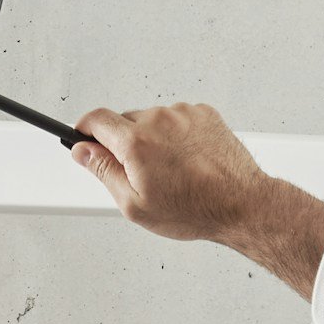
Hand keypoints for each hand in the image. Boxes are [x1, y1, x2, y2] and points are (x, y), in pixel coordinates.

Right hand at [71, 103, 272, 242]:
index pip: (96, 119)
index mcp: (137, 142)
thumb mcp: (135, 205)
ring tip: (170, 171)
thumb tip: (82, 151)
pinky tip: (186, 161)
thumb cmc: (193, 209)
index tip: (83, 138)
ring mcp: (183, 114)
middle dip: (123, 143)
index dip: (84, 129)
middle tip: (138, 173)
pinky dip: (175, 135)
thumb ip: (103, 172)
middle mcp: (159, 120)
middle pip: (124, 121)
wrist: (241, 204)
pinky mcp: (203, 114)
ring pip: (152, 120)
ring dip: (152, 139)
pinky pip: (176, 119)